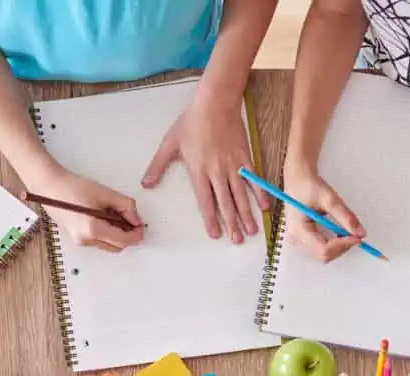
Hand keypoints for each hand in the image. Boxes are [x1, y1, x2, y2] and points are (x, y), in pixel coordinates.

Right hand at [25, 166, 144, 253]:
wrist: (49, 186)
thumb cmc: (73, 187)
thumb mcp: (104, 193)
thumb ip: (125, 206)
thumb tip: (137, 219)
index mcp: (93, 230)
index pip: (123, 241)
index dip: (136, 235)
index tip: (141, 226)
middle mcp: (86, 240)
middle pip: (117, 246)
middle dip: (127, 235)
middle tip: (131, 218)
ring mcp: (80, 241)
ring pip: (108, 244)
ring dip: (117, 234)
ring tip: (115, 214)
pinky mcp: (76, 238)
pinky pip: (98, 240)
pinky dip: (106, 232)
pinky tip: (103, 216)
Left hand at [142, 96, 266, 243]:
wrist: (215, 102)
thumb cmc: (191, 121)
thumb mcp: (170, 143)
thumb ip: (158, 166)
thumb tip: (145, 184)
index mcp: (198, 170)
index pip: (205, 200)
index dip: (211, 218)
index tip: (215, 234)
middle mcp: (216, 171)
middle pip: (225, 202)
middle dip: (231, 223)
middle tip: (236, 240)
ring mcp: (232, 164)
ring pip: (240, 194)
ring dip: (246, 214)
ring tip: (251, 231)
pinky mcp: (245, 157)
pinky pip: (254, 179)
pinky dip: (260, 193)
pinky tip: (264, 207)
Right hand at [279, 165, 362, 262]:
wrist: (297, 180)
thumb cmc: (309, 186)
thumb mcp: (329, 198)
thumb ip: (345, 216)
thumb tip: (360, 233)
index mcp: (298, 229)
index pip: (324, 249)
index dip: (343, 245)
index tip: (357, 236)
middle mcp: (295, 239)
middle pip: (324, 256)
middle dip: (342, 247)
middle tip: (354, 234)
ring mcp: (297, 242)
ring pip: (323, 256)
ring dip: (339, 247)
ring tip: (345, 231)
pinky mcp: (302, 240)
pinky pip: (320, 250)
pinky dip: (334, 245)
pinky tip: (338, 233)